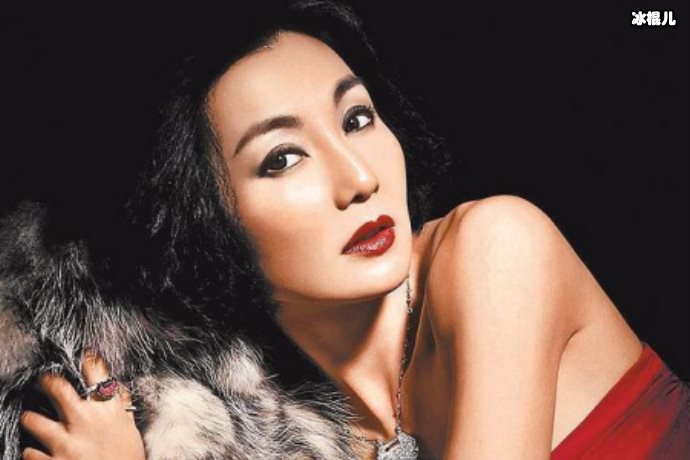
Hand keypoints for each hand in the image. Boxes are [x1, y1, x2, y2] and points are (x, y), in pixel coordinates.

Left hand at [20, 351, 145, 459]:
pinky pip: (29, 452)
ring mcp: (64, 443)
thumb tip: (116, 387)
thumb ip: (120, 407)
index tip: (83, 356)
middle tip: (44, 382)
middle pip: (55, 386)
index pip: (95, 371)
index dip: (87, 359)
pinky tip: (40, 452)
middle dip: (46, 381)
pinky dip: (33, 452)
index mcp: (107, 410)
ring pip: (31, 419)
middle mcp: (84, 421)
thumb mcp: (130, 431)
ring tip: (34, 421)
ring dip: (32, 420)